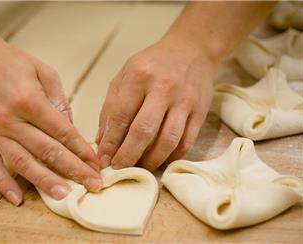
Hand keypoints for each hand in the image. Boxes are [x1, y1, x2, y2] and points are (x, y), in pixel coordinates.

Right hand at [0, 37, 101, 205]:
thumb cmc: (10, 62)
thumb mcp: (43, 72)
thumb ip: (59, 100)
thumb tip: (71, 127)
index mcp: (30, 100)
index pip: (63, 132)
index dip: (82, 150)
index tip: (95, 163)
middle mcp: (11, 119)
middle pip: (48, 151)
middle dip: (73, 170)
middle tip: (91, 184)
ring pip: (23, 162)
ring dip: (45, 181)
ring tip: (64, 195)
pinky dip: (4, 183)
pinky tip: (17, 198)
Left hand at [96, 37, 216, 170]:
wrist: (192, 49)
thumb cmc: (152, 64)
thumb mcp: (125, 75)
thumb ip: (111, 106)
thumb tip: (102, 140)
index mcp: (139, 75)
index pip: (120, 116)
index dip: (110, 142)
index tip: (103, 160)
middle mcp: (163, 87)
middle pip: (144, 131)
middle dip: (128, 156)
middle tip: (119, 170)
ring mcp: (185, 100)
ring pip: (168, 141)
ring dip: (151, 161)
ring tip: (139, 168)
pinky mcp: (200, 111)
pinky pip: (186, 142)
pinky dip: (171, 156)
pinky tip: (160, 160)